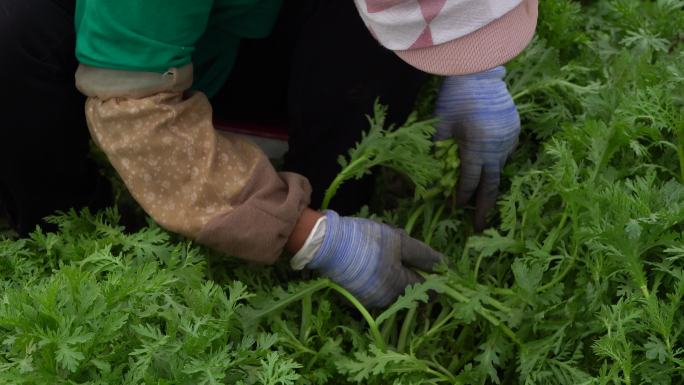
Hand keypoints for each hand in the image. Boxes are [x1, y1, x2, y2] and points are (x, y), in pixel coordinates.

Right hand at [306, 211, 444, 307]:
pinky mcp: (357, 296)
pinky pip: (378, 289)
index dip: (436, 278)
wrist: (326, 244)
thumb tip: (445, 264)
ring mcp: (370, 299)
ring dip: (397, 277)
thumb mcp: (398, 240)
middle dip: (414, 275)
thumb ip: (423, 254)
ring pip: (394, 290)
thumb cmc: (365, 240)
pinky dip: (382, 278)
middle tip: (410, 255)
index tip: (437, 267)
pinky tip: (376, 262)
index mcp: (399, 285)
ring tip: (389, 255)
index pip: (428, 289)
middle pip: (410, 290)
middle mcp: (386, 299)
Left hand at [434, 66, 520, 230]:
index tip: (456, 210)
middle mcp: (497, 147)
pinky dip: (496, 163)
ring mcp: (509, 139)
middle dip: (484, 208)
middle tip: (478, 227)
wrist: (479, 71)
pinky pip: (506, 153)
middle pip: (491, 185)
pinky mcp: (515, 131)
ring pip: (499, 169)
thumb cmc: (454, 98)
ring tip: (482, 200)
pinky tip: (488, 168)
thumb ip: (436, 153)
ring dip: (489, 184)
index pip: (469, 181)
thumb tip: (428, 177)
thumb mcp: (440, 126)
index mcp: (477, 147)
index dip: (462, 197)